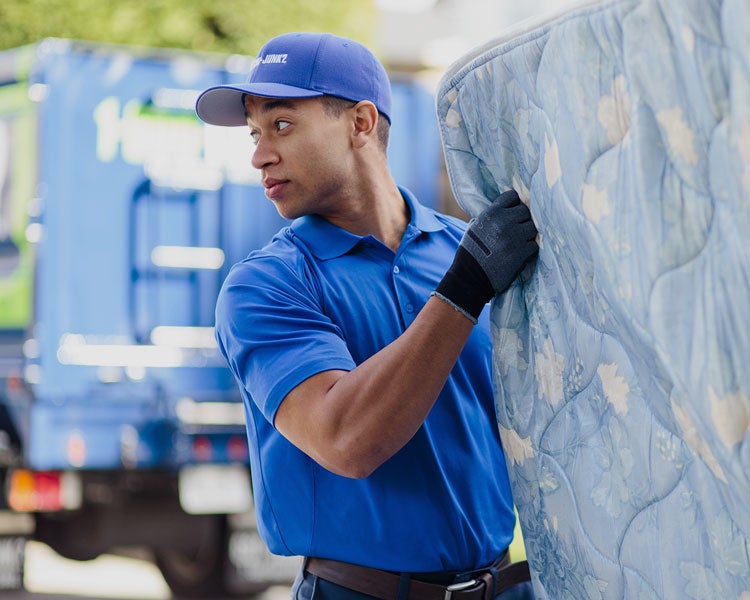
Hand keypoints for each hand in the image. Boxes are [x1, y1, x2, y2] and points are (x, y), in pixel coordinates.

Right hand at [433, 190, 537, 321]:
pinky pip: (534, 244)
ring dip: (528, 234)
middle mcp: (504, 222)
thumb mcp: (475, 226)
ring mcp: (514, 237)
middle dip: (523, 219)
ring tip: (520, 240)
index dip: (514, 204)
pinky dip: (529, 248)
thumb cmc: (471, 251)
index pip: (512, 196)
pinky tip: (521, 252)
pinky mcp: (521, 252)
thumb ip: (491, 216)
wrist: (471, 276)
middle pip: (526, 211)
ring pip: (533, 227)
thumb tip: (506, 208)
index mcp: (491, 213)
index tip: (513, 211)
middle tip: (518, 228)